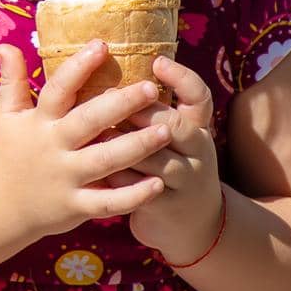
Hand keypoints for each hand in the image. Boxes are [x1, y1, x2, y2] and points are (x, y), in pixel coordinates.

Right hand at [0, 39, 173, 239]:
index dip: (79, 67)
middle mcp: (53, 148)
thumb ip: (11, 81)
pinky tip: (158, 183)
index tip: (102, 45)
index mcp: (38, 122)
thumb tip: (5, 45)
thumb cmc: (6, 156)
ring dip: (137, 146)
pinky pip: (107, 202)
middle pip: (89, 122)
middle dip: (121, 105)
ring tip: (166, 131)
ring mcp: (65, 178)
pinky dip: (133, 196)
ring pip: (105, 161)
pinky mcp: (75, 207)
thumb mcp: (5, 117)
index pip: (59, 89)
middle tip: (151, 88)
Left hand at [102, 55, 223, 263]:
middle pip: (173, 124)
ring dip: (119, 142)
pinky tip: (92, 166)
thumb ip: (156, 112)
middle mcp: (197, 152)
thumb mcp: (177, 140)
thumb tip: (115, 74)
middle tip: (104, 95)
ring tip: (91, 128)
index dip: (181, 78)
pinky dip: (115, 176)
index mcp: (198, 129)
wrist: (194, 228)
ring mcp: (185, 181)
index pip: (199, 96)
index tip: (156, 61)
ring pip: (152, 157)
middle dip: (139, 110)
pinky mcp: (166, 206)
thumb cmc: (173, 169)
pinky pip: (136, 188)